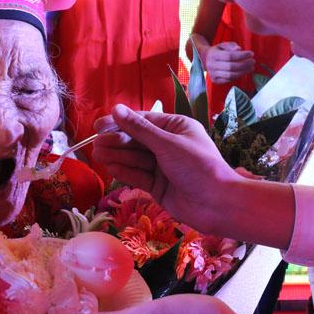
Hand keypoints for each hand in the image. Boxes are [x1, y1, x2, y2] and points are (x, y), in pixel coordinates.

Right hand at [93, 105, 242, 234]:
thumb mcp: (167, 144)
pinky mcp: (157, 186)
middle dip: (117, 141)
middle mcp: (168, 145)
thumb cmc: (198, 166)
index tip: (98, 125)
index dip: (120, 122)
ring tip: (96, 153)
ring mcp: (162, 166)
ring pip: (134, 158)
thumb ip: (140, 129)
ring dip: (116, 155)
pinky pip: (137, 175)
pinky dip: (124, 170)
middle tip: (96, 143)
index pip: (143, 120)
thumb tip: (117, 109)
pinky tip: (109, 166)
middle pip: (136, 140)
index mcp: (176, 127)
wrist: (217, 204)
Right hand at [203, 42, 254, 84]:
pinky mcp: (215, 81)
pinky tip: (244, 72)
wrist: (205, 59)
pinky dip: (238, 76)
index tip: (251, 53)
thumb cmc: (217, 51)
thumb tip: (239, 49)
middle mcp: (212, 65)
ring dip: (243, 72)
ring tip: (251, 68)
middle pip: (231, 66)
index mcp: (213, 55)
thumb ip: (231, 46)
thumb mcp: (223, 45)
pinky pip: (229, 80)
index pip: (230, 56)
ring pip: (231, 75)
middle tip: (253, 62)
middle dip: (245, 64)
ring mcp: (213, 74)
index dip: (242, 55)